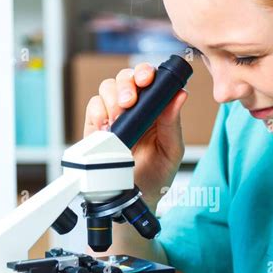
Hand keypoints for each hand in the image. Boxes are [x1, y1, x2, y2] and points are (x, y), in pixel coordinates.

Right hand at [83, 62, 187, 210]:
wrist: (136, 199)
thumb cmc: (157, 175)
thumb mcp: (172, 150)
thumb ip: (173, 122)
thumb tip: (180, 95)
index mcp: (155, 108)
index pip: (149, 80)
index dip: (146, 73)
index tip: (147, 80)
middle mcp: (134, 108)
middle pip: (125, 78)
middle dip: (126, 84)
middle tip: (129, 102)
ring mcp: (113, 117)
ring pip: (107, 88)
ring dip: (112, 98)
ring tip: (118, 119)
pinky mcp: (96, 128)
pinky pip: (92, 107)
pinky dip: (98, 112)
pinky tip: (106, 127)